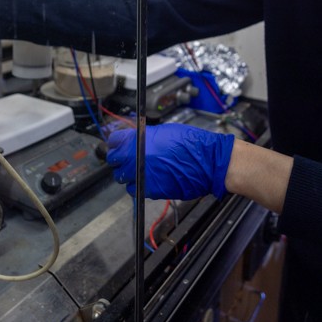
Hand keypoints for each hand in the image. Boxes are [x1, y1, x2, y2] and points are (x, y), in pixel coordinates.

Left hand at [106, 123, 234, 199]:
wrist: (207, 162)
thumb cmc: (191, 143)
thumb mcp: (164, 131)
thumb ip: (144, 136)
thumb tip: (134, 139)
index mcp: (138, 141)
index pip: (114, 141)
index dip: (116, 142)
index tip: (119, 144)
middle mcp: (136, 159)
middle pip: (114, 160)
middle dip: (120, 159)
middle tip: (128, 158)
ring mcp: (142, 176)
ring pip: (123, 178)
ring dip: (128, 174)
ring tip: (140, 170)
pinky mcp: (150, 190)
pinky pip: (136, 189)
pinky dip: (140, 185)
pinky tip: (151, 179)